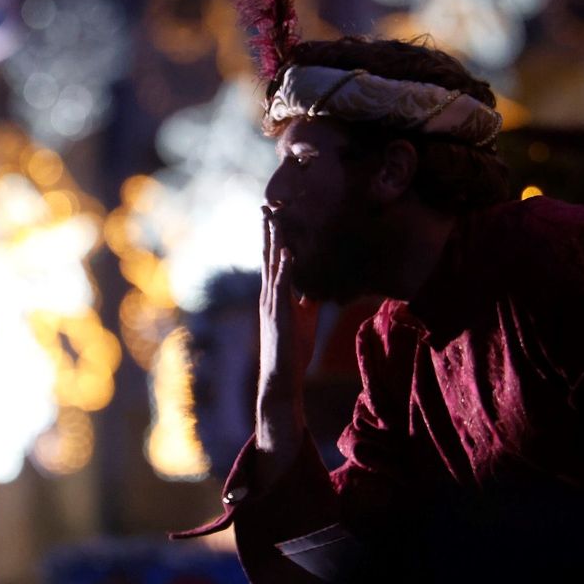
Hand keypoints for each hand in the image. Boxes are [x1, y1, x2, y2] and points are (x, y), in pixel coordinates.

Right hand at [256, 207, 316, 467]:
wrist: (281, 379)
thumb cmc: (292, 350)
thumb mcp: (304, 319)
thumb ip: (307, 301)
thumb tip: (316, 287)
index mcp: (275, 295)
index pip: (273, 259)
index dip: (274, 237)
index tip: (274, 213)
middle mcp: (269, 296)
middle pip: (268, 256)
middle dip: (268, 231)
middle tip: (267, 204)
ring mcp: (272, 305)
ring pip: (272, 267)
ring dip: (274, 242)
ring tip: (274, 218)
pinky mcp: (279, 316)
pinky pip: (282, 287)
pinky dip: (284, 268)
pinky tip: (288, 252)